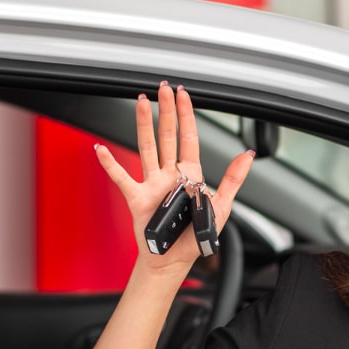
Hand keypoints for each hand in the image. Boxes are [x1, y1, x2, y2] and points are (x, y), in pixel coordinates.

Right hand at [94, 82, 254, 274]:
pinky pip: (121, 178)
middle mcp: (169, 174)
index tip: (183, 94)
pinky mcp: (136, 198)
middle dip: (166, 110)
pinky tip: (101, 149)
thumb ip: (233, 179)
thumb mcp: (222, 207)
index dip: (187, 115)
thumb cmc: (194, 236)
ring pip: (146, 147)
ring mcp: (151, 184)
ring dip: (142, 124)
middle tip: (162, 88)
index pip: (189, 137)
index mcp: (190, 174)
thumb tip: (248, 155)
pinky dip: (110, 164)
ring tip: (139, 102)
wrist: (173, 260)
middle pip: (167, 135)